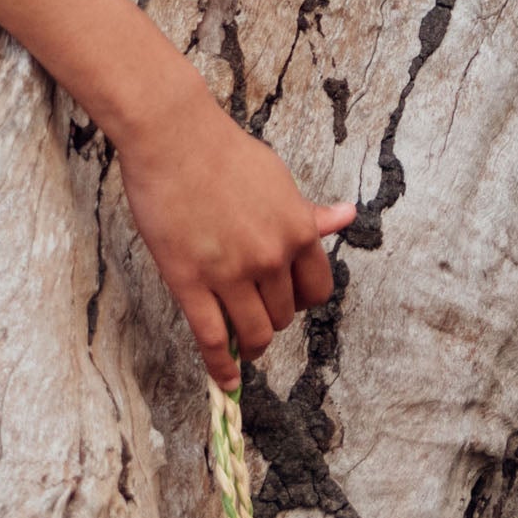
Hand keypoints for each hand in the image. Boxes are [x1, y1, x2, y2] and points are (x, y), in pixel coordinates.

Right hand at [113, 93, 357, 387]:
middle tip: (254, 311)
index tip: (289, 301)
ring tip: (245, 345)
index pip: (318, 289)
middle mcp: (271, 256)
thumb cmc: (223, 152)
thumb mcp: (277, 179)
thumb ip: (306, 211)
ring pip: (254, 333)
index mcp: (296, 231)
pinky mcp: (191, 283)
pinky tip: (226, 381)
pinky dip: (222, 366)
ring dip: (252, 344)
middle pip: (284, 314)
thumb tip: (346, 215)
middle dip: (271, 317)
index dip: (303, 300)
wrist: (172, 137)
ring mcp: (231, 273)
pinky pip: (213, 338)